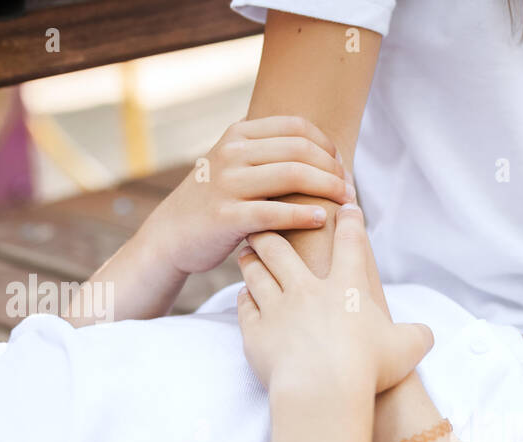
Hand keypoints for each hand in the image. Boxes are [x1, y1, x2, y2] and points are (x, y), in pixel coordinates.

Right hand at [149, 115, 354, 276]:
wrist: (173, 234)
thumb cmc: (217, 202)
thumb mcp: (235, 166)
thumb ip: (268, 155)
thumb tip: (322, 152)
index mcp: (237, 135)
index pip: (296, 127)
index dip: (326, 144)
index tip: (341, 164)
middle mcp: (231, 153)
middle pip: (299, 149)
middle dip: (333, 168)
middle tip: (349, 187)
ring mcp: (228, 184)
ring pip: (292, 175)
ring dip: (328, 187)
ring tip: (346, 201)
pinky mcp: (227, 217)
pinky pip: (275, 212)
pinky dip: (304, 214)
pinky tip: (322, 218)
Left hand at [235, 205, 431, 395]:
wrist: (323, 390)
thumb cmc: (369, 368)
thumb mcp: (408, 349)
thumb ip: (418, 336)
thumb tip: (425, 335)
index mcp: (346, 288)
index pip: (350, 244)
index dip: (350, 222)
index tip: (345, 207)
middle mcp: (307, 290)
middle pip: (281, 249)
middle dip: (272, 231)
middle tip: (264, 222)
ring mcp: (277, 309)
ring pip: (256, 273)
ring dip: (251, 260)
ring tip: (247, 253)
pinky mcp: (257, 333)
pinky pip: (245, 309)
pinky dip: (244, 299)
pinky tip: (245, 296)